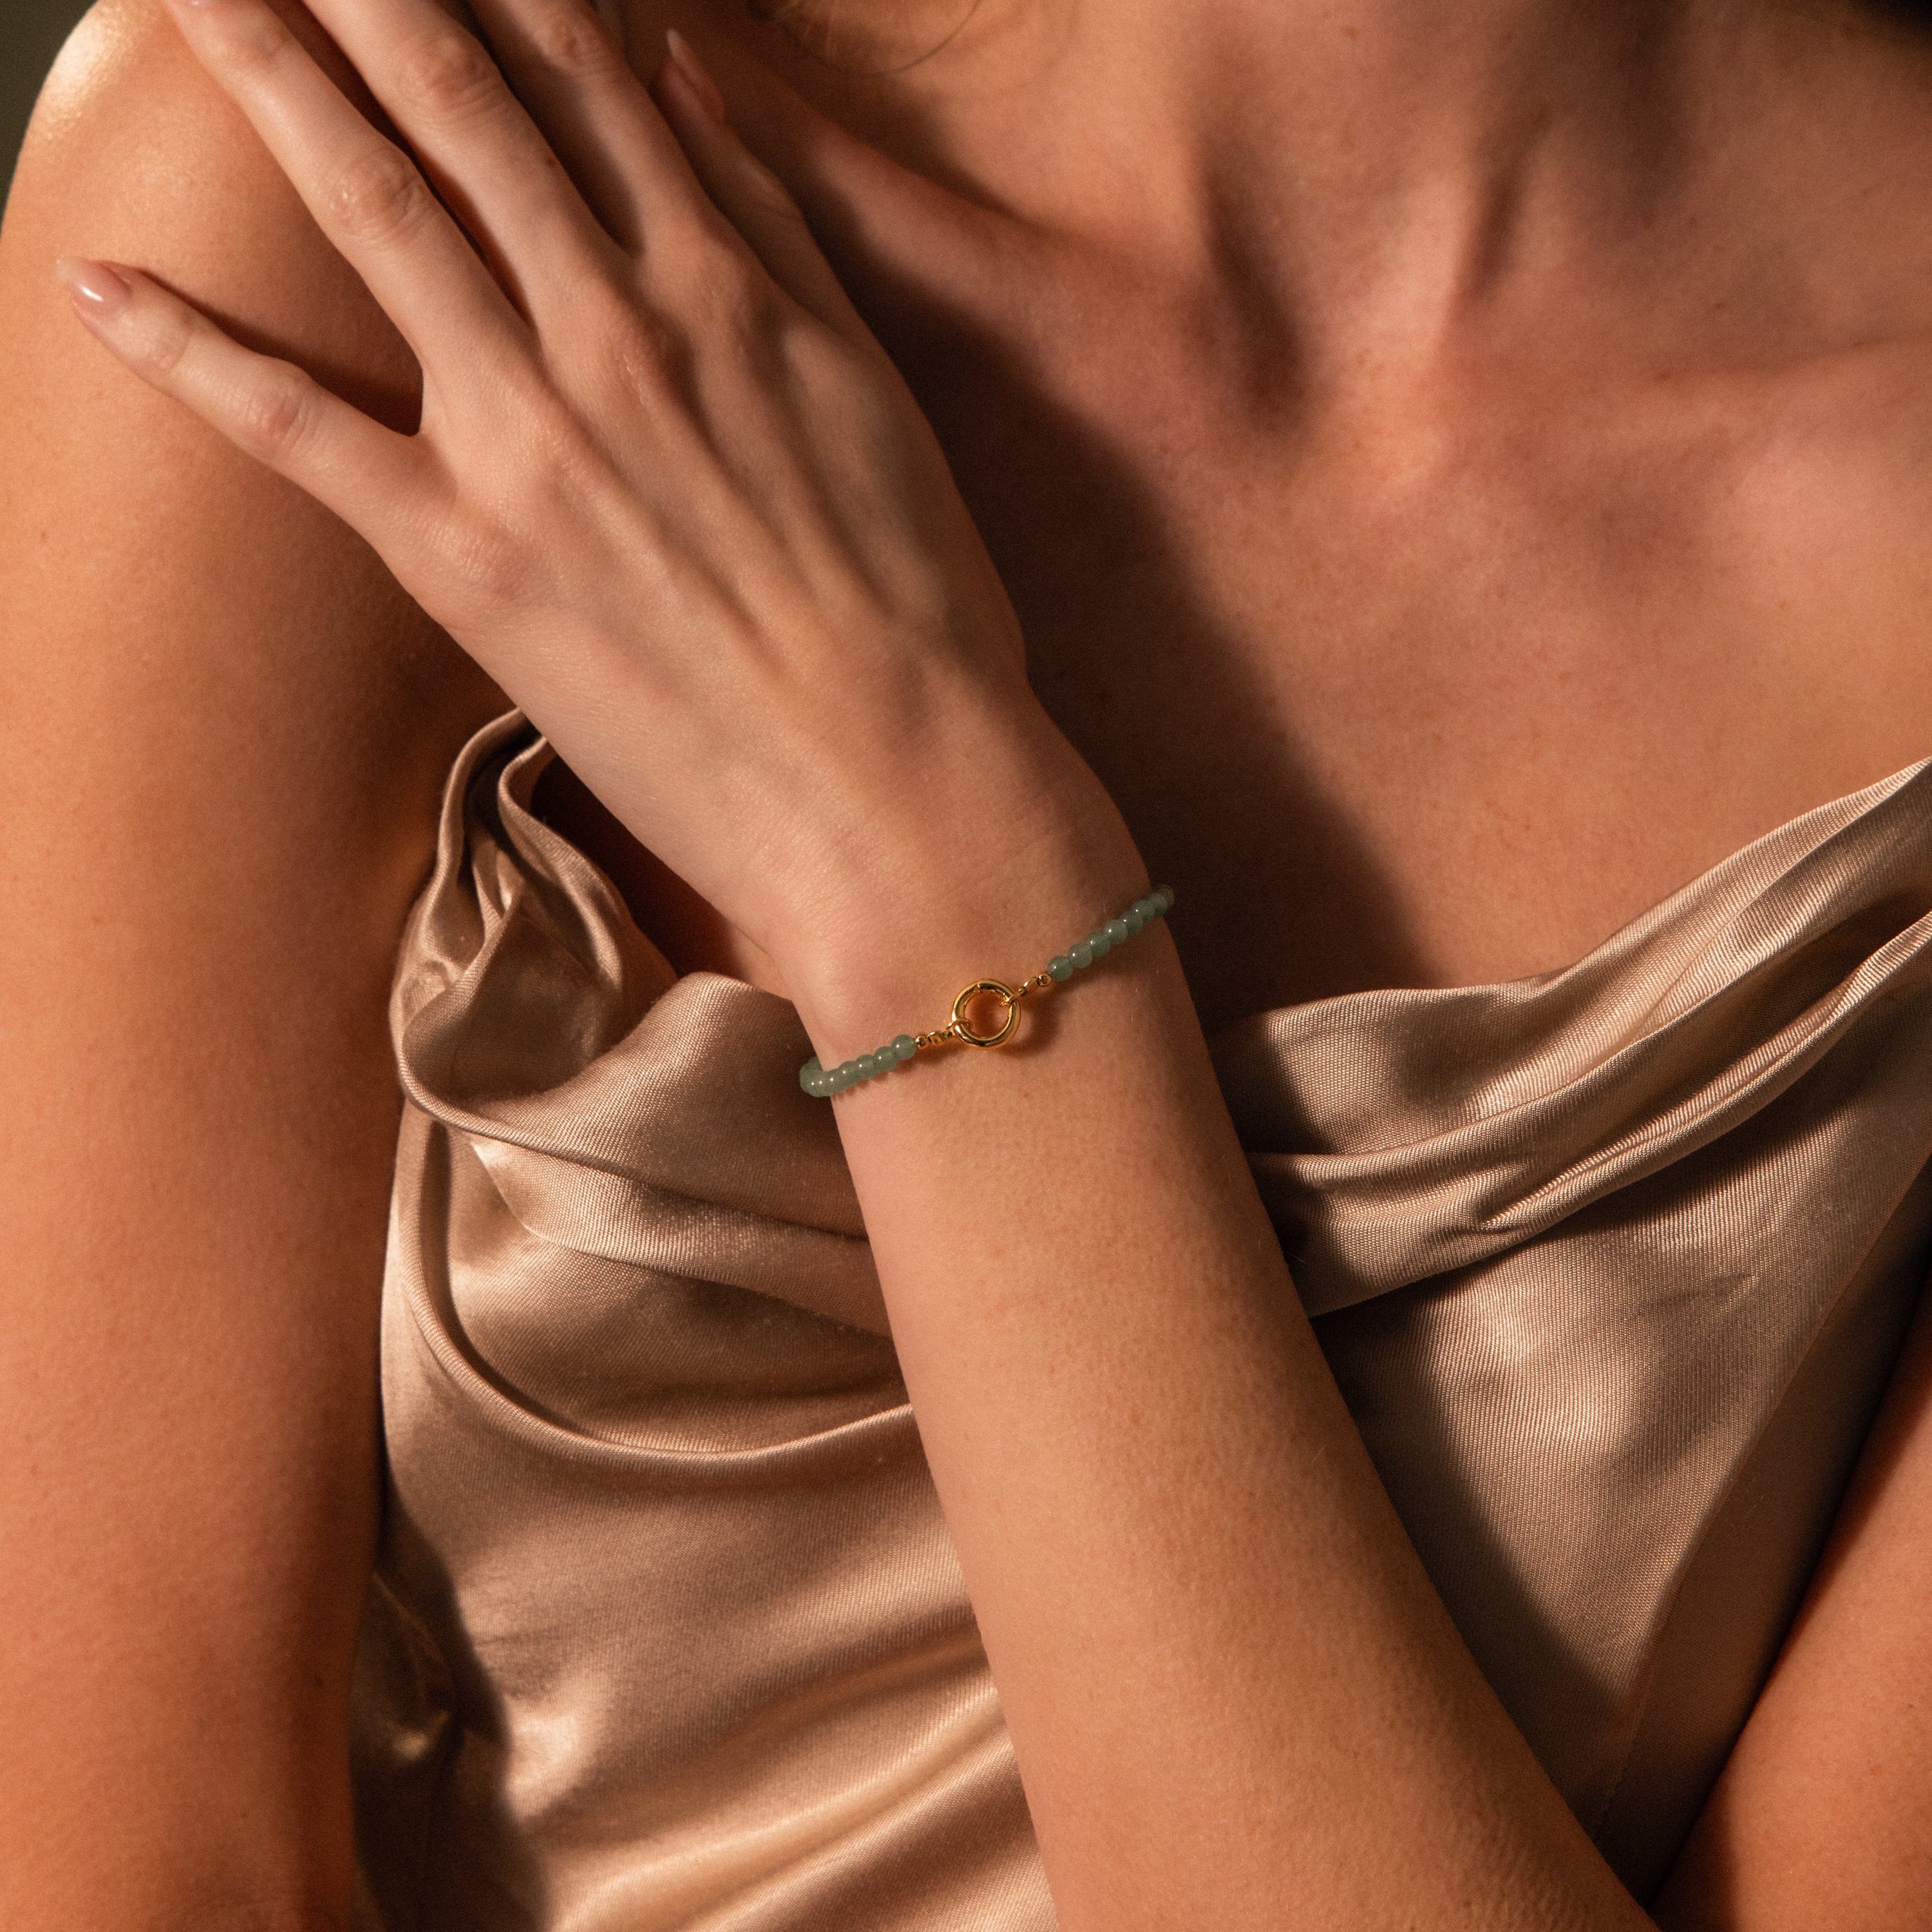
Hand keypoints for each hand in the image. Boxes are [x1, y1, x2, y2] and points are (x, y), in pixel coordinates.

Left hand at [55, 0, 1132, 998]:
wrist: (895, 784)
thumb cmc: (918, 609)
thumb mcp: (873, 392)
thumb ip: (778, 230)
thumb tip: (687, 78)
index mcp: (727, 286)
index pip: (588, 72)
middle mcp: (617, 328)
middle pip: (458, 102)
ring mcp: (533, 436)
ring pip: (374, 209)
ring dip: (262, 76)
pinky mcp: (466, 557)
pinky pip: (299, 435)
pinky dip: (190, 355)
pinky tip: (92, 283)